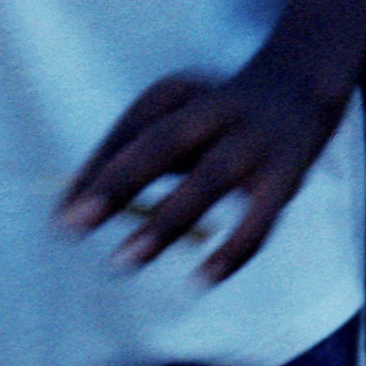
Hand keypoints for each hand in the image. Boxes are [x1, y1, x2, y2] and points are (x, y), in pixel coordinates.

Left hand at [57, 0, 365, 284]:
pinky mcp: (289, 174)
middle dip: (119, 182)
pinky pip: (261, 218)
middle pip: (164, 142)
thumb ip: (121, 159)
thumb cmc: (213, 114)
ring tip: (123, 262)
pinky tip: (201, 280)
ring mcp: (257, 140)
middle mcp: (219, 109)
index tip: (63, 223)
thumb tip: (63, 217)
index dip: (94, 176)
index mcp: (180, 92)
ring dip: (166, 220)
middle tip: (74, 225)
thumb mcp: (169, 118)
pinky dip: (233, 250)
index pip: (130, 133)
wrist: (303, 85)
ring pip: (210, 179)